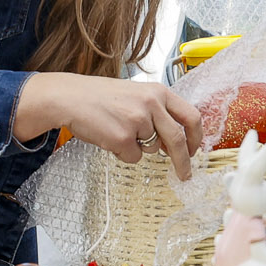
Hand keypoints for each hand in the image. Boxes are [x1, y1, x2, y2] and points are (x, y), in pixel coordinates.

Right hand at [15, 73, 202, 178]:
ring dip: (137, 147)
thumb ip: (157, 113)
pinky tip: (108, 136)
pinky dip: (122, 153)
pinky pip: (132, 157)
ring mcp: (138, 121)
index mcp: (158, 92)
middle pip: (178, 139)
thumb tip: (172, 143)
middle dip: (183, 161)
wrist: (69, 97)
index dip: (196, 137)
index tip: (194, 150)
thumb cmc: (100, 97)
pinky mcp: (123, 138)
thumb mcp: (136, 95)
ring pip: (150, 150)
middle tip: (184, 174)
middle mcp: (152, 104)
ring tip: (117, 129)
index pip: (191, 116)